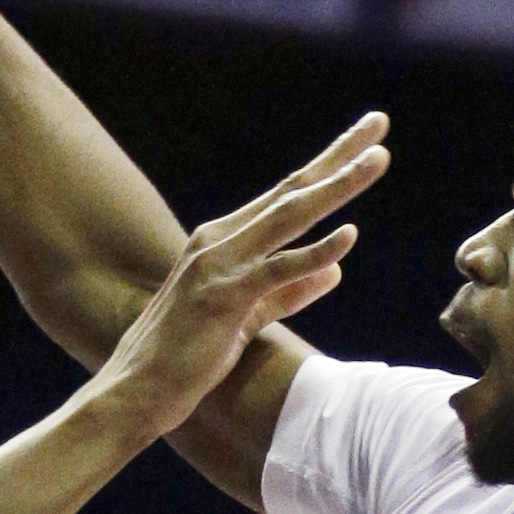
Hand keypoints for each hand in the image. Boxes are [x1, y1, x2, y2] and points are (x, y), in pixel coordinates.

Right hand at [93, 140, 385, 438]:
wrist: (135, 392)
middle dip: (338, 156)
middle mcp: (218, 243)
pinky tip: (349, 236)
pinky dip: (314, 253)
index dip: (327, 168)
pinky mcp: (223, 299)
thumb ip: (288, 291)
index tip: (365, 143)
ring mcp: (218, 267)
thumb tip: (336, 268)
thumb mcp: (244, 318)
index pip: (285, 197)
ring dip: (336, 186)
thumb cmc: (183, 361)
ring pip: (289, 217)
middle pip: (291, 191)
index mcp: (221, 244)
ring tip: (378, 159)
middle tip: (378, 122)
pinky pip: (276, 270)